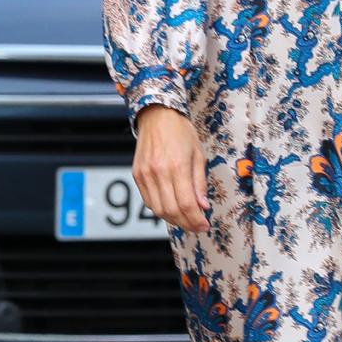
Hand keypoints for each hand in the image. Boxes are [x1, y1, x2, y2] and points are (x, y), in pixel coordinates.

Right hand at [133, 106, 209, 232]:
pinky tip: (171, 207)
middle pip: (171, 211)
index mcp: (177, 166)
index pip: (187, 204)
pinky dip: (160, 209)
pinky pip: (148, 200)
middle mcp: (158, 172)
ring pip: (158, 209)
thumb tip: (203, 206)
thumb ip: (200, 183)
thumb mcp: (198, 155)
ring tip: (185, 219)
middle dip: (186, 224)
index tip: (204, 226)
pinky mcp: (137, 175)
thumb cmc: (181, 132)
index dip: (197, 220)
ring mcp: (145, 174)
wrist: (157, 115)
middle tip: (197, 226)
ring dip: (173, 219)